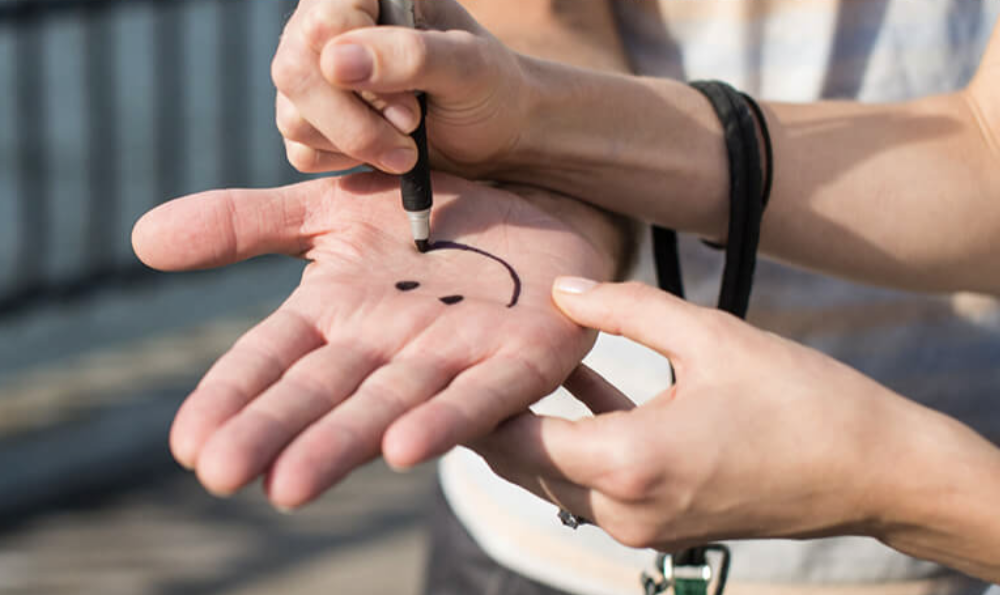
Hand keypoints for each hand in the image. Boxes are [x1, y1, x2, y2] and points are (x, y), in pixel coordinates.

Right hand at [131, 173, 616, 509]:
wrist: (531, 198)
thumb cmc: (429, 215)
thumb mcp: (332, 209)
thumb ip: (246, 224)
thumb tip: (141, 240)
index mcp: (339, 316)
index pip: (272, 359)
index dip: (232, 396)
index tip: (186, 444)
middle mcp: (389, 348)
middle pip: (323, 392)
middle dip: (275, 433)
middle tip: (223, 474)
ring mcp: (456, 356)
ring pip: (392, 404)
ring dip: (342, 442)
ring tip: (290, 484)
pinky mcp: (522, 358)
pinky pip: (482, 394)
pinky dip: (447, 421)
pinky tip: (406, 448)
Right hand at [272, 0, 528, 176]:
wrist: (497, 132)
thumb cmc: (490, 87)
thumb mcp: (468, 67)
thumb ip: (410, 55)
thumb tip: (335, 61)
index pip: (322, 24)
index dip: (362, 74)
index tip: (411, 110)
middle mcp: (329, 26)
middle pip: (294, 73)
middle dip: (354, 122)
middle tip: (411, 133)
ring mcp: (315, 74)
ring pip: (293, 117)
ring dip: (355, 145)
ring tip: (407, 146)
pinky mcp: (313, 119)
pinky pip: (300, 150)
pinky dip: (344, 162)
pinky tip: (384, 152)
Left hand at [471, 279, 978, 552]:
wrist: (876, 471)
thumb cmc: (803, 400)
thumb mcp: (710, 335)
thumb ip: (625, 308)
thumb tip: (561, 287)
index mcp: (627, 463)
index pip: (511, 437)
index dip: (468, 402)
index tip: (437, 363)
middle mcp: (624, 509)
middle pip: (522, 463)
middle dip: (487, 416)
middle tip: (453, 361)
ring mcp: (643, 527)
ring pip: (554, 475)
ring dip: (531, 425)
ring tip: (507, 362)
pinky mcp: (661, 525)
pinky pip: (596, 480)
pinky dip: (578, 437)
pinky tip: (579, 382)